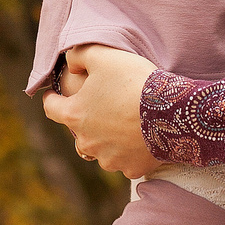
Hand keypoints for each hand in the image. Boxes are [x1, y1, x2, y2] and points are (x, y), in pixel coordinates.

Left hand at [42, 44, 160, 177]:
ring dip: (108, 138)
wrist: (172, 111)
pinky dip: (131, 151)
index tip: (53, 95)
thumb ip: (79, 55)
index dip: (52, 98)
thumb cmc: (134, 81)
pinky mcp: (132, 169)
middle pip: (79, 130)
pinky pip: (126, 160)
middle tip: (105, 104)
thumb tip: (70, 64)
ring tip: (126, 123)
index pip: (51, 107)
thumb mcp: (103, 56)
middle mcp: (87, 142)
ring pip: (102, 148)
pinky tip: (142, 138)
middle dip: (87, 118)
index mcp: (75, 115)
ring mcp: (109, 159)